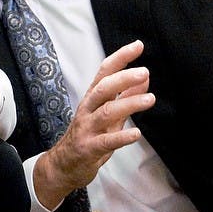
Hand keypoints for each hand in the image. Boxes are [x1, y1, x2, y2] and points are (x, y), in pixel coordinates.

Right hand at [33, 40, 152, 209]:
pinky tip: (136, 133)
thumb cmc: (88, 136)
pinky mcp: (89, 148)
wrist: (63, 166)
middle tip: (144, 71)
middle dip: (123, 78)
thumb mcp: (108, 114)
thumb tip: (145, 78)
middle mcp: (88, 109)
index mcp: (92, 99)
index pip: (105, 72)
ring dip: (129, 104)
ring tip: (150, 99)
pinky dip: (121, 136)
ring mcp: (87, 129)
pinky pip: (105, 141)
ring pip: (106, 112)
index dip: (121, 58)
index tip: (138, 45)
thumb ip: (125, 97)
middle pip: (103, 88)